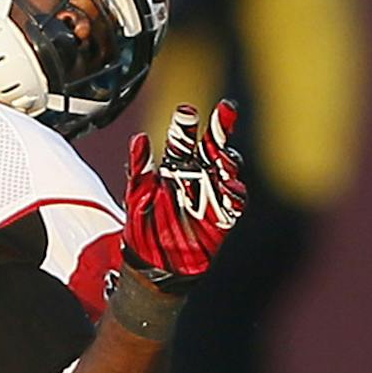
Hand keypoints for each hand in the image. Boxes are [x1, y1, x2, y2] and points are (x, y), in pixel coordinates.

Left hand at [122, 101, 245, 289]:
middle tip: (226, 108)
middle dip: (221, 126)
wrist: (154, 263)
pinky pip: (235, 201)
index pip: (183, 139)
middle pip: (213, 145)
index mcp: (175, 166)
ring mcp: (212, 193)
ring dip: (228, 159)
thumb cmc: (143, 225)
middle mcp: (197, 175)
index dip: (187, 124)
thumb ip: (139, 168)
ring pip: (227, 169)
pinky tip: (231, 186)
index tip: (187, 111)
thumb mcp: (136, 195)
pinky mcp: (223, 216)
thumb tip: (139, 138)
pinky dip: (235, 192)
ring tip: (223, 154)